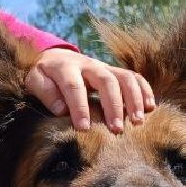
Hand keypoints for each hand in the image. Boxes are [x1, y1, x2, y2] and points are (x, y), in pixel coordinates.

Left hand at [25, 48, 153, 132]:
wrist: (54, 56)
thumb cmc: (44, 75)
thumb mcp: (34, 80)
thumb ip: (46, 93)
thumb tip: (62, 110)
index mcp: (65, 67)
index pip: (74, 86)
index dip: (79, 107)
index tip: (83, 129)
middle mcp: (88, 65)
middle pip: (106, 81)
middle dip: (113, 106)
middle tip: (117, 130)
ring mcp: (104, 67)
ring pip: (124, 77)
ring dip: (134, 99)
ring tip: (138, 122)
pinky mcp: (114, 71)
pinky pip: (134, 77)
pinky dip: (144, 90)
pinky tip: (151, 108)